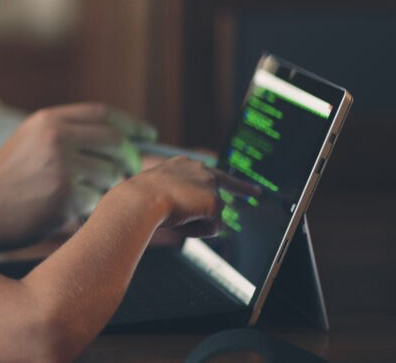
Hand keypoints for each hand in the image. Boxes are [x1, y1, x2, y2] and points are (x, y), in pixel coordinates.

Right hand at [0, 103, 147, 251]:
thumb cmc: (6, 181)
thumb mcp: (31, 142)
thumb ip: (68, 135)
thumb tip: (123, 141)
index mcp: (48, 120)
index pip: (103, 114)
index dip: (131, 124)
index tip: (148, 135)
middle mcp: (56, 137)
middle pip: (116, 142)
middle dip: (130, 159)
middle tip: (129, 173)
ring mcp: (62, 167)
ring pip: (111, 175)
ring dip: (107, 188)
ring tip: (81, 195)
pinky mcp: (65, 197)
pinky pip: (97, 201)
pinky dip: (89, 208)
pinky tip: (64, 210)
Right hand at [126, 156, 259, 237]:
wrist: (139, 200)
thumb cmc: (140, 200)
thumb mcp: (156, 194)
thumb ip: (176, 199)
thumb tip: (191, 217)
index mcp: (182, 164)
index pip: (209, 171)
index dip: (225, 177)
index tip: (241, 180)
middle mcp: (199, 169)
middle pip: (227, 183)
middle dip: (243, 188)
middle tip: (256, 191)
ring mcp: (208, 184)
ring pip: (212, 215)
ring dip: (196, 223)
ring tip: (174, 218)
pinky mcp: (214, 202)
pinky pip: (211, 228)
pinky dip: (197, 231)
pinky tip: (182, 223)